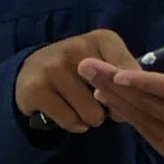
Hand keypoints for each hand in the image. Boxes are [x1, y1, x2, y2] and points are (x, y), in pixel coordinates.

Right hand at [15, 28, 135, 132]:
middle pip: (113, 98)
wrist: (32, 70)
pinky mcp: (35, 89)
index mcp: (102, 38)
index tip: (122, 93)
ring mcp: (53, 67)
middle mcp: (76, 47)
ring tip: (79, 103)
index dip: (131, 94)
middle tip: (96, 98)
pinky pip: (71, 122)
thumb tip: (127, 106)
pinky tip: (66, 110)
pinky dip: (74, 125)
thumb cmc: (80, 69)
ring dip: (91, 118)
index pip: (131, 73)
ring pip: (93, 115)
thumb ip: (126, 80)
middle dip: (110, 108)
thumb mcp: (107, 63)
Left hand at [94, 56, 163, 163]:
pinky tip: (107, 100)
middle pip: (148, 101)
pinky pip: (143, 129)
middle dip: (115, 83)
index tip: (121, 73)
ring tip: (88, 77)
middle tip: (86, 65)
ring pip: (140, 114)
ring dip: (113, 96)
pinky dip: (124, 114)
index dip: (148, 83)